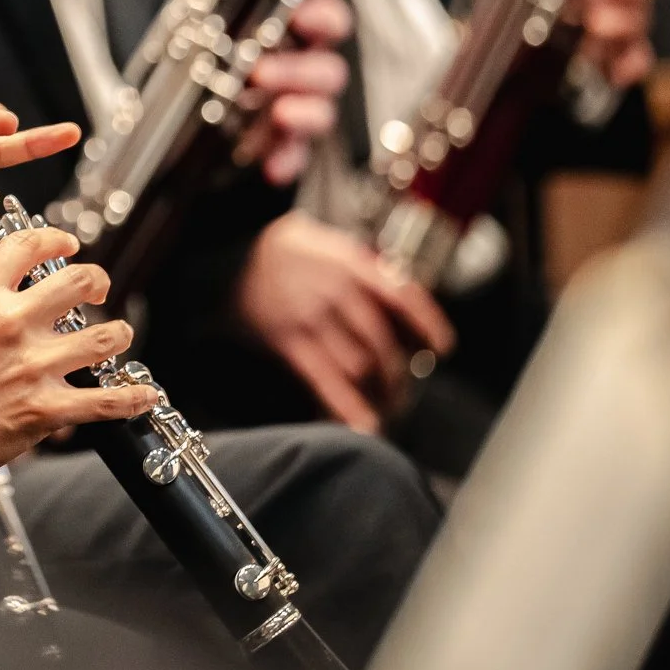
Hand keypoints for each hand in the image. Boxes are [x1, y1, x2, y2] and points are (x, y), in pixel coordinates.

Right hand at [0, 228, 159, 491]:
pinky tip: (144, 394)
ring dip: (118, 334)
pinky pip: (107, 401)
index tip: (67, 245)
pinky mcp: (44, 409)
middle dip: (97, 280)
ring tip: (118, 334)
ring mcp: (32, 365)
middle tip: (99, 286)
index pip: (28, 246)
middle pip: (78, 281)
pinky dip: (133, 398)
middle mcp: (10, 322)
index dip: (56, 240)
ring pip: (104, 336)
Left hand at [181, 0, 352, 184]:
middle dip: (303, 70)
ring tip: (275, 112)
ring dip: (302, 113)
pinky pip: (296, 157)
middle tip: (262, 71)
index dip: (323, 16)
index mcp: (296, 27)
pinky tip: (269, 167)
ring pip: (322, 112)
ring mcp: (295, 107)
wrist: (182, 87)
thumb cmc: (212, 32)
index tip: (302, 15)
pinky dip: (287, 162)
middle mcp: (305, 67)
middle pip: (331, 70)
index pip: (329, 18)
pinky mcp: (278, 144)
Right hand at [234, 211, 455, 432]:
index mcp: (352, 264)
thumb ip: (368, 269)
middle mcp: (336, 291)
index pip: (404, 297)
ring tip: (386, 404)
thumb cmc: (287, 251)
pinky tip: (364, 426)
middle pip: (384, 342)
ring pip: (361, 365)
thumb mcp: (332, 244)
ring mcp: (312, 318)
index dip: (429, 325)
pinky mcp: (289, 341)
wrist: (227, 252)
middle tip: (403, 387)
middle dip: (399, 371)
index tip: (442, 346)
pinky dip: (348, 408)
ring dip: (380, 391)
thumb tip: (405, 305)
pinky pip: (326, 382)